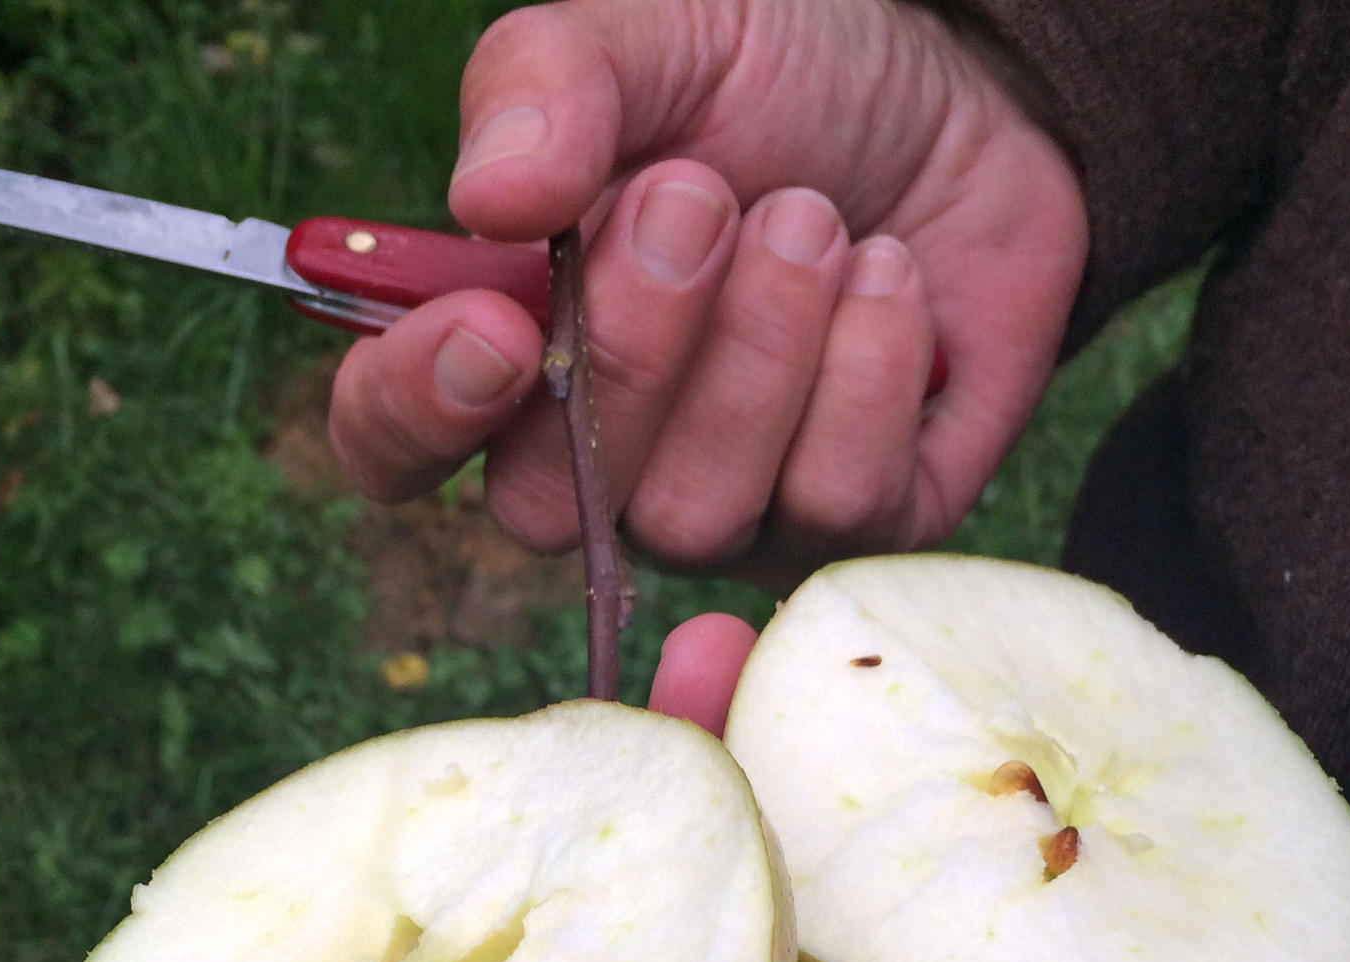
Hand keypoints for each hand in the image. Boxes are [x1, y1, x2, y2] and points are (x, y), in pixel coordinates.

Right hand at [327, 0, 1085, 581]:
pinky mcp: (852, 525)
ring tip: (813, 222)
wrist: (958, 97)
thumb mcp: (652, 35)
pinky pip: (835, 505)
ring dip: (764, 341)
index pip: (391, 446)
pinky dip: (870, 366)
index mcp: (501, 349)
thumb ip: (546, 86)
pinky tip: (890, 281)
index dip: (418, 411)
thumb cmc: (774, 80)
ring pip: (696, 514)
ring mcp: (722, 511)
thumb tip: (490, 198)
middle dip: (632, 346)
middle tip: (700, 194)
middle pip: (547, 504)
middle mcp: (594, 464)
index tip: (494, 325)